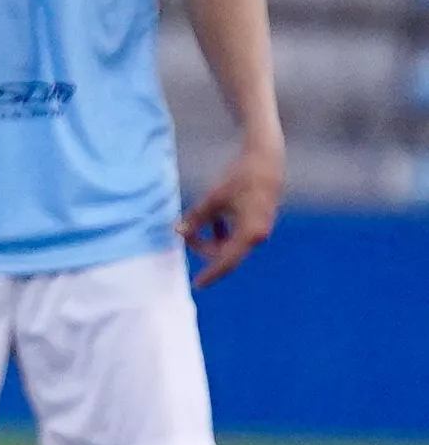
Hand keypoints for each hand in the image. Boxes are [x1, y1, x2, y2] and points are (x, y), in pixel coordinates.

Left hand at [183, 136, 284, 287]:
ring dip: (212, 240)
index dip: (211, 273)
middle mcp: (258, 235)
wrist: (266, 160)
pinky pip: (238, 235)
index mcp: (249, 233)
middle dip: (204, 248)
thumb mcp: (213, 199)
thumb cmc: (239, 178)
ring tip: (195, 227)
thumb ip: (196, 218)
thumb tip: (178, 232)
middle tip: (185, 234)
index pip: (226, 261)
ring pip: (232, 245)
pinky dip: (223, 231)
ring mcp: (260, 229)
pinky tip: (213, 221)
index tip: (197, 284)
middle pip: (227, 254)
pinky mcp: (259, 220)